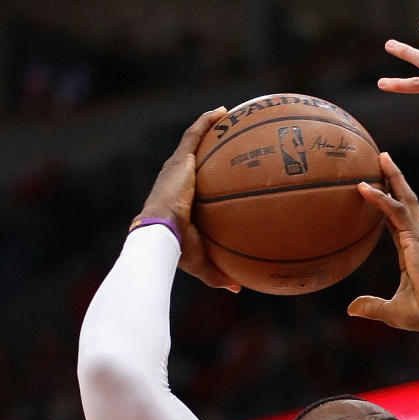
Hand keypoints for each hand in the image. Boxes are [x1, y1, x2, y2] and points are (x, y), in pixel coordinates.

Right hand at [138, 107, 238, 291]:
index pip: (193, 186)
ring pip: (193, 142)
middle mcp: (176, 180)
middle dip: (208, 149)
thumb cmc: (177, 251)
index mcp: (179, 201)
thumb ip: (221, 274)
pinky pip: (195, 134)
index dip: (205, 179)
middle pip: (193, 159)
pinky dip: (207, 122)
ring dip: (208, 128)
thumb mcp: (203, 262)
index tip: (220, 176)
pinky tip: (224, 112)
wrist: (160, 235)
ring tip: (227, 116)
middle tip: (227, 142)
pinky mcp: (179, 160)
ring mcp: (176, 168)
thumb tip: (238, 289)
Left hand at [347, 152, 418, 333]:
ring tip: (381, 156)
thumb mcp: (391, 310)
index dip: (387, 203)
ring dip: (393, 176)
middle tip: (382, 159)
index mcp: (411, 251)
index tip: (378, 188)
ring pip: (404, 198)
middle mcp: (416, 239)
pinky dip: (380, 198)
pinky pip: (395, 212)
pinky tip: (364, 186)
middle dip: (394, 179)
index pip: (396, 221)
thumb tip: (351, 309)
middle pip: (404, 201)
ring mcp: (418, 236)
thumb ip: (371, 306)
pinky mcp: (416, 238)